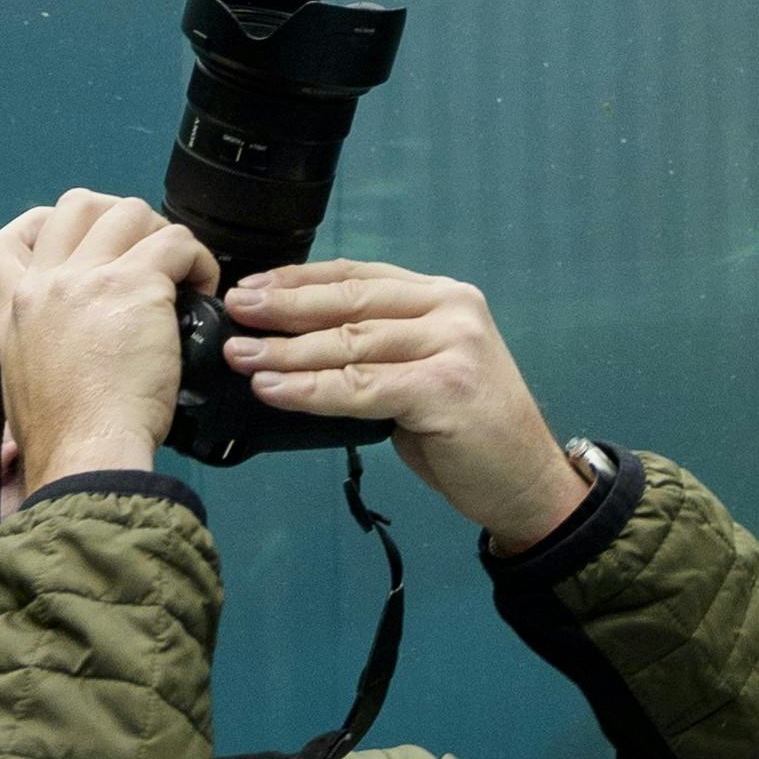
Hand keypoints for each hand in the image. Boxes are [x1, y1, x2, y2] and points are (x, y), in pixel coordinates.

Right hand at [0, 186, 214, 491]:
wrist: (85, 454)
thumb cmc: (62, 438)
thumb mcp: (22, 381)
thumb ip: (41, 341)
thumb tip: (76, 333)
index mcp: (13, 308)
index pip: (6, 240)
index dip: (44, 227)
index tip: (81, 244)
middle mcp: (45, 283)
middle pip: (78, 205)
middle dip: (116, 218)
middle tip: (143, 255)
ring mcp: (89, 279)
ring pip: (131, 213)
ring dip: (161, 235)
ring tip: (179, 273)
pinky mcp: (136, 286)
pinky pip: (177, 242)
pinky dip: (198, 259)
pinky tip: (203, 287)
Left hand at [219, 260, 591, 549]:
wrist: (524, 481)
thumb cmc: (467, 433)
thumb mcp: (422, 373)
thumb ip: (378, 352)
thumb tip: (298, 347)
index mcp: (443, 296)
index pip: (358, 276)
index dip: (299, 279)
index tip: (251, 287)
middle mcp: (451, 309)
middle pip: (350, 302)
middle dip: (284, 306)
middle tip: (233, 311)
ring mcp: (453, 344)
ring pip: (350, 343)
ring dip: (286, 351)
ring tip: (241, 355)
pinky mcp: (444, 387)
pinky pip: (362, 386)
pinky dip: (312, 390)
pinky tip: (274, 390)